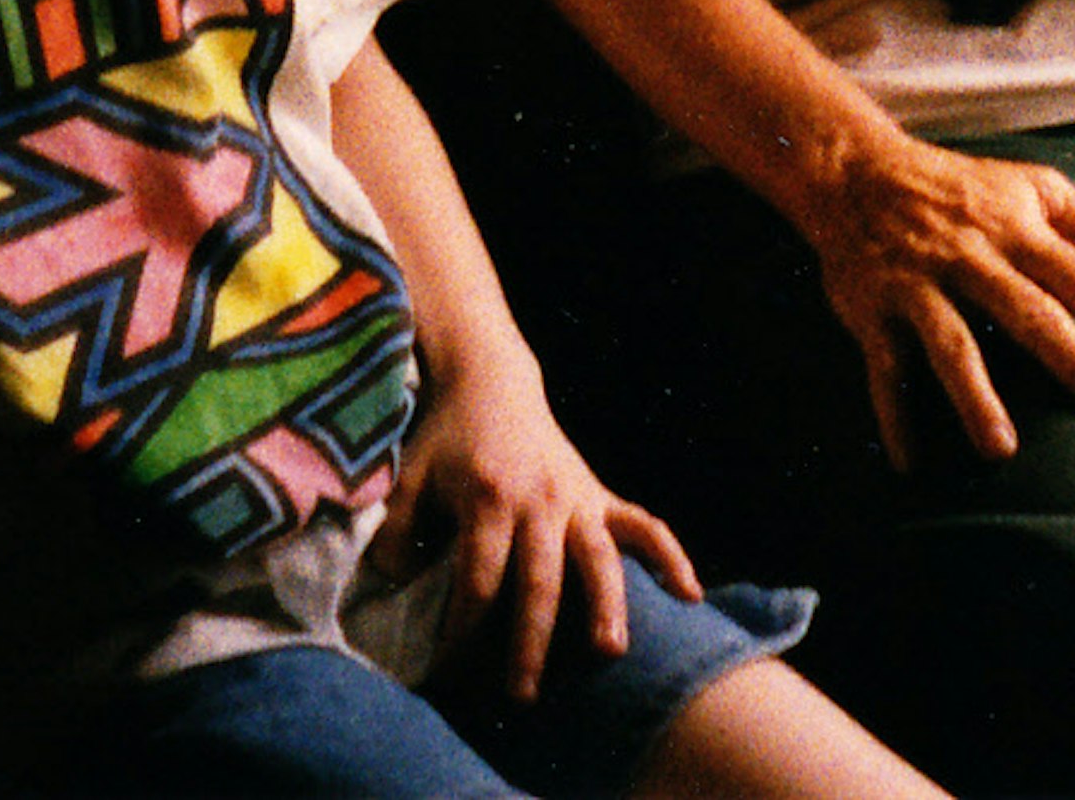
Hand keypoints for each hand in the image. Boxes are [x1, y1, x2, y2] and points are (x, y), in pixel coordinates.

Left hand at [368, 355, 701, 701]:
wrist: (492, 380)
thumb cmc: (448, 437)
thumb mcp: (411, 476)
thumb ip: (397, 532)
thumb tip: (384, 584)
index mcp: (489, 500)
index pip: (478, 580)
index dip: (463, 630)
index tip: (450, 674)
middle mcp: (539, 502)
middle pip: (538, 581)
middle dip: (530, 641)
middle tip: (522, 694)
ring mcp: (576, 499)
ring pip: (597, 559)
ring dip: (605, 606)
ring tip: (610, 652)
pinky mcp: (599, 495)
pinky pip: (643, 526)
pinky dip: (669, 556)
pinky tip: (690, 594)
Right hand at [797, 132, 1074, 470]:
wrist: (856, 171)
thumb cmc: (961, 189)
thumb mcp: (1032, 188)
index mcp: (1017, 228)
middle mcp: (972, 255)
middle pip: (1030, 311)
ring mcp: (919, 283)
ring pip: (952, 343)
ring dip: (975, 396)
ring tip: (1003, 450)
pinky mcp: (873, 308)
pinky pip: (883, 367)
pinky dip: (893, 414)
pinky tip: (910, 462)